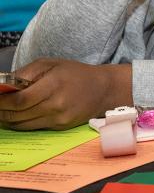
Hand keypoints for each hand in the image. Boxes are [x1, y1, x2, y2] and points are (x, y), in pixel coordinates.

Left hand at [0, 59, 132, 129]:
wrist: (103, 89)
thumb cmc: (75, 73)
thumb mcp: (50, 64)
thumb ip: (25, 74)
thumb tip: (2, 86)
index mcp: (54, 85)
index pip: (19, 100)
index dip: (1, 102)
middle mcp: (56, 105)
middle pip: (18, 114)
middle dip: (0, 112)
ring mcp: (58, 119)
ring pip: (22, 124)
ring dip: (7, 119)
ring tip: (2, 112)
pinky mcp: (60, 128)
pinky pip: (33, 128)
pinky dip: (21, 123)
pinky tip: (17, 116)